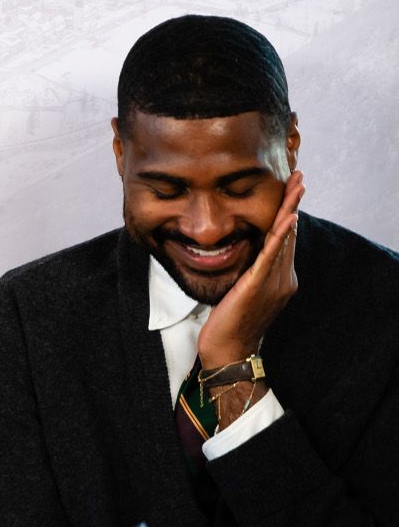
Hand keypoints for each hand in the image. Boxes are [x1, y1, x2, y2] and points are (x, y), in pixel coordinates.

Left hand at [197, 170, 303, 368]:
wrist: (228, 350)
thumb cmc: (229, 323)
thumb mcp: (241, 289)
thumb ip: (248, 271)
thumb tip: (243, 252)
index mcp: (279, 278)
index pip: (284, 238)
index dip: (287, 212)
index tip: (290, 189)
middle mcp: (283, 278)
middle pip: (288, 233)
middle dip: (293, 202)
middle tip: (299, 176)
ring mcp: (274, 282)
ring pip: (283, 239)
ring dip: (290, 209)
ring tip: (296, 186)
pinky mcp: (259, 286)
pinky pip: (272, 257)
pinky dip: (280, 236)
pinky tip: (288, 218)